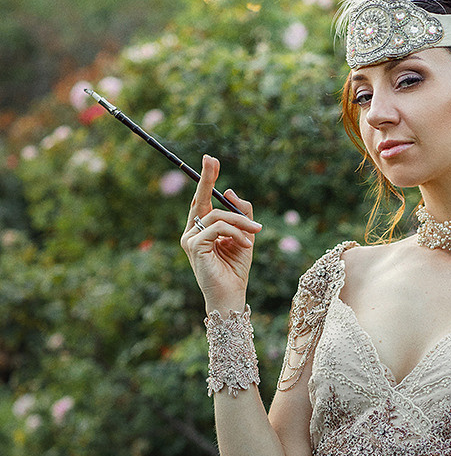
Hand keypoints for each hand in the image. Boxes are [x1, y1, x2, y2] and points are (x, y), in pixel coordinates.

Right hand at [180, 154, 261, 312]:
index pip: (202, 201)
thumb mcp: (245, 237)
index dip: (206, 180)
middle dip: (207, 178)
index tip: (211, 160)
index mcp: (201, 230)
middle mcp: (191, 233)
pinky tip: (245, 244)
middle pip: (199, 200)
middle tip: (211, 159)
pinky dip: (236, 232)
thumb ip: (241, 215)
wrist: (231, 297)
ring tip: (255, 231)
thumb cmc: (236, 270)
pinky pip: (218, 228)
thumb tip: (229, 191)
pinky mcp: (195, 246)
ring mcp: (190, 239)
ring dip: (240, 221)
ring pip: (217, 215)